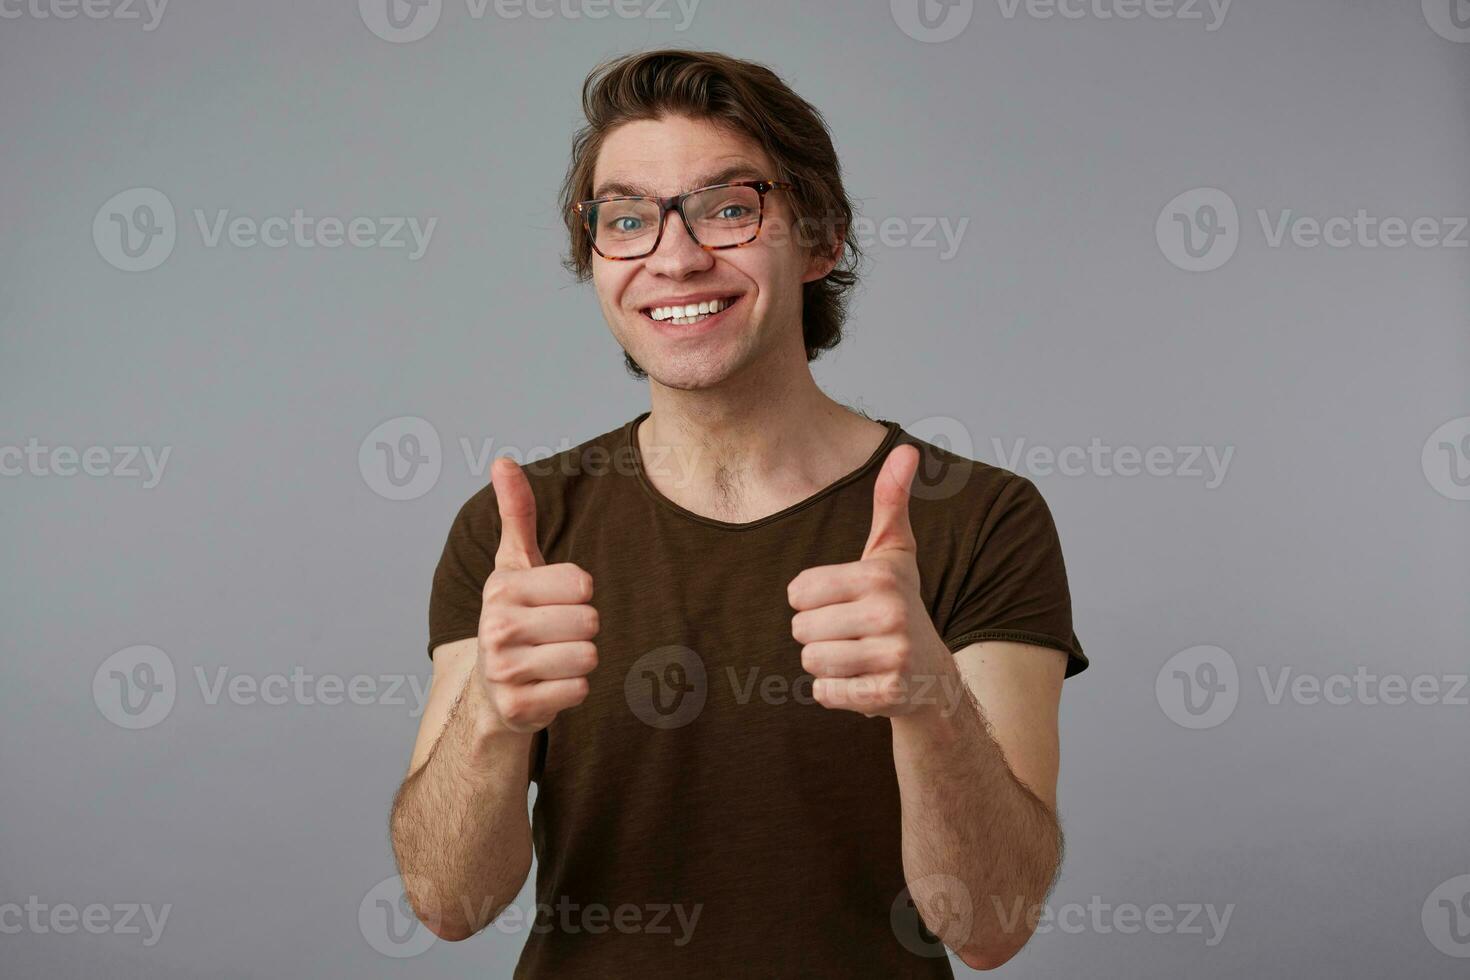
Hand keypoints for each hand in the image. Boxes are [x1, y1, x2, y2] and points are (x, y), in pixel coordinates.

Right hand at [473, 457, 599, 734]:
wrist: (491, 688)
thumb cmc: (517, 616)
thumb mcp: (516, 565)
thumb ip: (517, 514)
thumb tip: (503, 461)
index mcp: (502, 588)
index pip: (582, 582)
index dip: (579, 593)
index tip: (554, 601)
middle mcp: (496, 628)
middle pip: (589, 621)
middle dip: (581, 630)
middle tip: (553, 635)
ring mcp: (504, 670)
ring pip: (587, 657)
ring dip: (578, 660)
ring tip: (551, 659)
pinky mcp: (518, 707)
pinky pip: (579, 690)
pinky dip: (571, 689)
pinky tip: (548, 685)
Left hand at [786, 444, 956, 718]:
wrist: (933, 678)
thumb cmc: (900, 606)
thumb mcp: (894, 555)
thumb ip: (891, 502)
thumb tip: (906, 449)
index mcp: (880, 576)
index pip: (798, 592)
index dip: (812, 601)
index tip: (844, 604)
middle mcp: (890, 613)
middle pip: (800, 629)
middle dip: (818, 635)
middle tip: (852, 634)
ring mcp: (892, 656)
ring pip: (810, 662)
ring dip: (826, 665)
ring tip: (857, 657)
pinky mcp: (887, 695)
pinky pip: (824, 694)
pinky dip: (835, 692)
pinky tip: (862, 681)